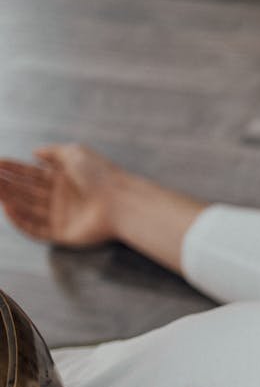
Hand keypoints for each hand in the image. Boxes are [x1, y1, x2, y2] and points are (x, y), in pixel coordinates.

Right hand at [0, 144, 119, 245]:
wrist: (120, 201)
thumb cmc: (100, 175)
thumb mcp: (75, 153)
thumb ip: (54, 152)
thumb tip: (35, 152)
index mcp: (64, 179)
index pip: (32, 174)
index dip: (13, 169)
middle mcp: (61, 198)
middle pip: (26, 191)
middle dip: (6, 184)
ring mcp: (62, 217)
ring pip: (28, 209)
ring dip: (9, 200)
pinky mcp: (63, 234)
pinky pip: (36, 230)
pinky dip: (21, 221)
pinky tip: (8, 209)